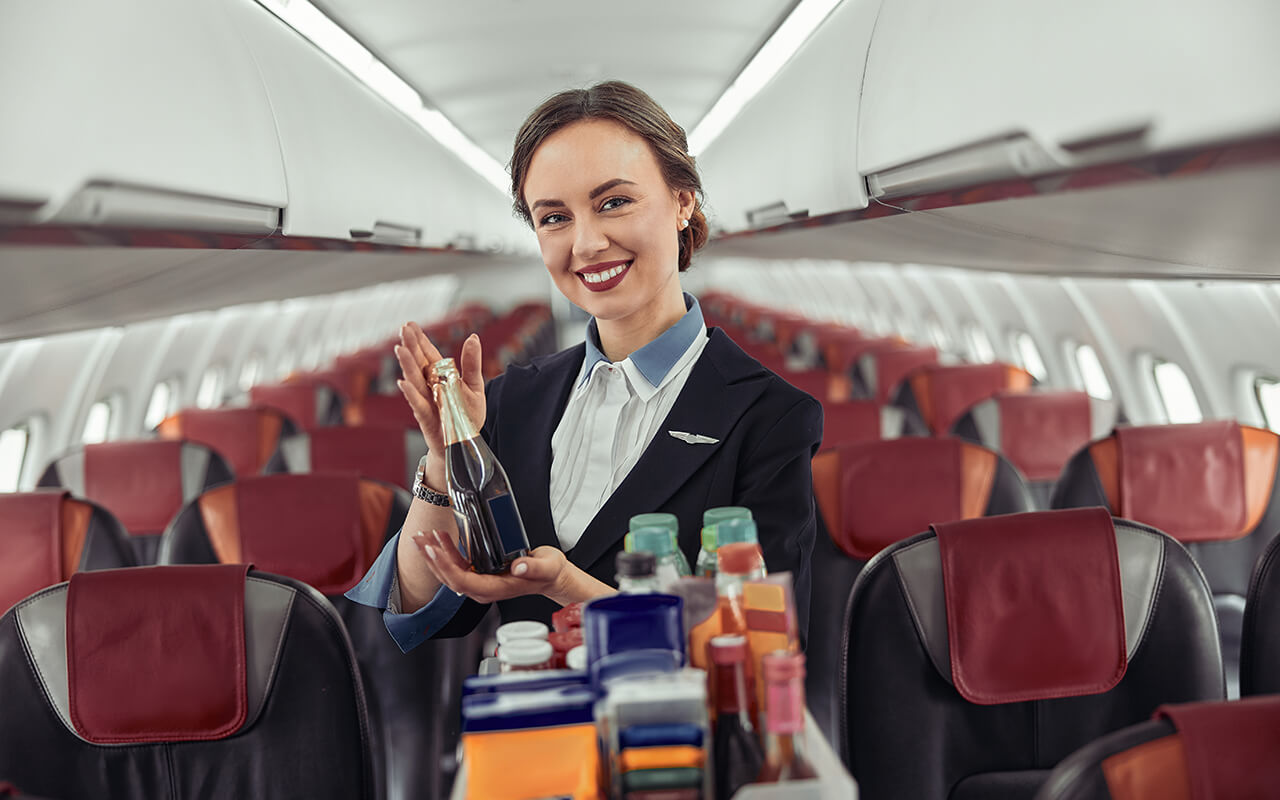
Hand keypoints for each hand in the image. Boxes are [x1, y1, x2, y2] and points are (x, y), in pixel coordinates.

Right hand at [394, 322, 485, 457]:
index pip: (428, 354)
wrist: (464, 443)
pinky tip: (403, 382)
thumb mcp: (475, 386)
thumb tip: (473, 337)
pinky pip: (417, 404)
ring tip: (400, 349)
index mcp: (441, 376)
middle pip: (418, 363)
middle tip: (403, 329)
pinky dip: (410, 394)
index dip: (419, 340)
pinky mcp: (426, 418)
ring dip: (407, 366)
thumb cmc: (467, 414)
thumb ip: (472, 364)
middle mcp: (429, 386)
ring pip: (414, 381)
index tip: (409, 324)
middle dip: (411, 346)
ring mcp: (426, 401)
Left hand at [411, 530, 614, 605]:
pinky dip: (444, 552)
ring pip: (449, 572)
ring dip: (433, 554)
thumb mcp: (546, 567)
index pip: (462, 581)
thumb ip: (533, 568)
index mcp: (495, 589)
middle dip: (432, 558)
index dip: (445, 566)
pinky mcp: (479, 573)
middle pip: (449, 577)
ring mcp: (479, 582)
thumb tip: (518, 567)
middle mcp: (483, 588)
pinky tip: (439, 539)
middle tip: (420, 539)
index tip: (434, 550)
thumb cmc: (548, 572)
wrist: (551, 576)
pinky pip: (456, 565)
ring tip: (422, 536)